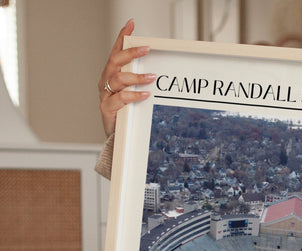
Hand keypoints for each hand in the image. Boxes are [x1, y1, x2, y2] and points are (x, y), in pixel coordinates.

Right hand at [98, 19, 154, 136]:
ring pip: (118, 79)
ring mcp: (105, 94)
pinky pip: (121, 99)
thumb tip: (158, 70)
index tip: (131, 24)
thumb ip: (139, 80)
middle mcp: (106, 81)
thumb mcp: (132, 92)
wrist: (116, 137)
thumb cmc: (126, 112)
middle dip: (130, 53)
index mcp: (111, 74)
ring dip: (136, 77)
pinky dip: (134, 95)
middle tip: (146, 48)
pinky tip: (145, 94)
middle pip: (115, 61)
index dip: (122, 37)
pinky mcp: (107, 108)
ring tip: (152, 77)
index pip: (116, 51)